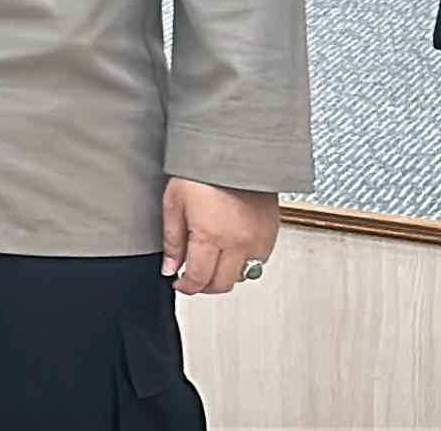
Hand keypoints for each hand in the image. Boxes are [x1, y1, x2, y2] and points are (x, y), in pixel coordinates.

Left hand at [162, 177, 278, 295]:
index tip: (179, 283)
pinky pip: (259, 262)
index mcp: (210, 236)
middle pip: (222, 284)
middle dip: (204, 286)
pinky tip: (231, 251)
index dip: (186, 286)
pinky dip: (245, 263)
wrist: (234, 154)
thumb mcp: (174, 204)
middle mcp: (237, 242)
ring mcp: (257, 240)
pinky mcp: (271, 234)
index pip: (198, 278)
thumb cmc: (202, 173)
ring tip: (211, 263)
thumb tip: (169, 267)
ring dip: (225, 275)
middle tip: (193, 278)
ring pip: (242, 276)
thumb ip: (172, 240)